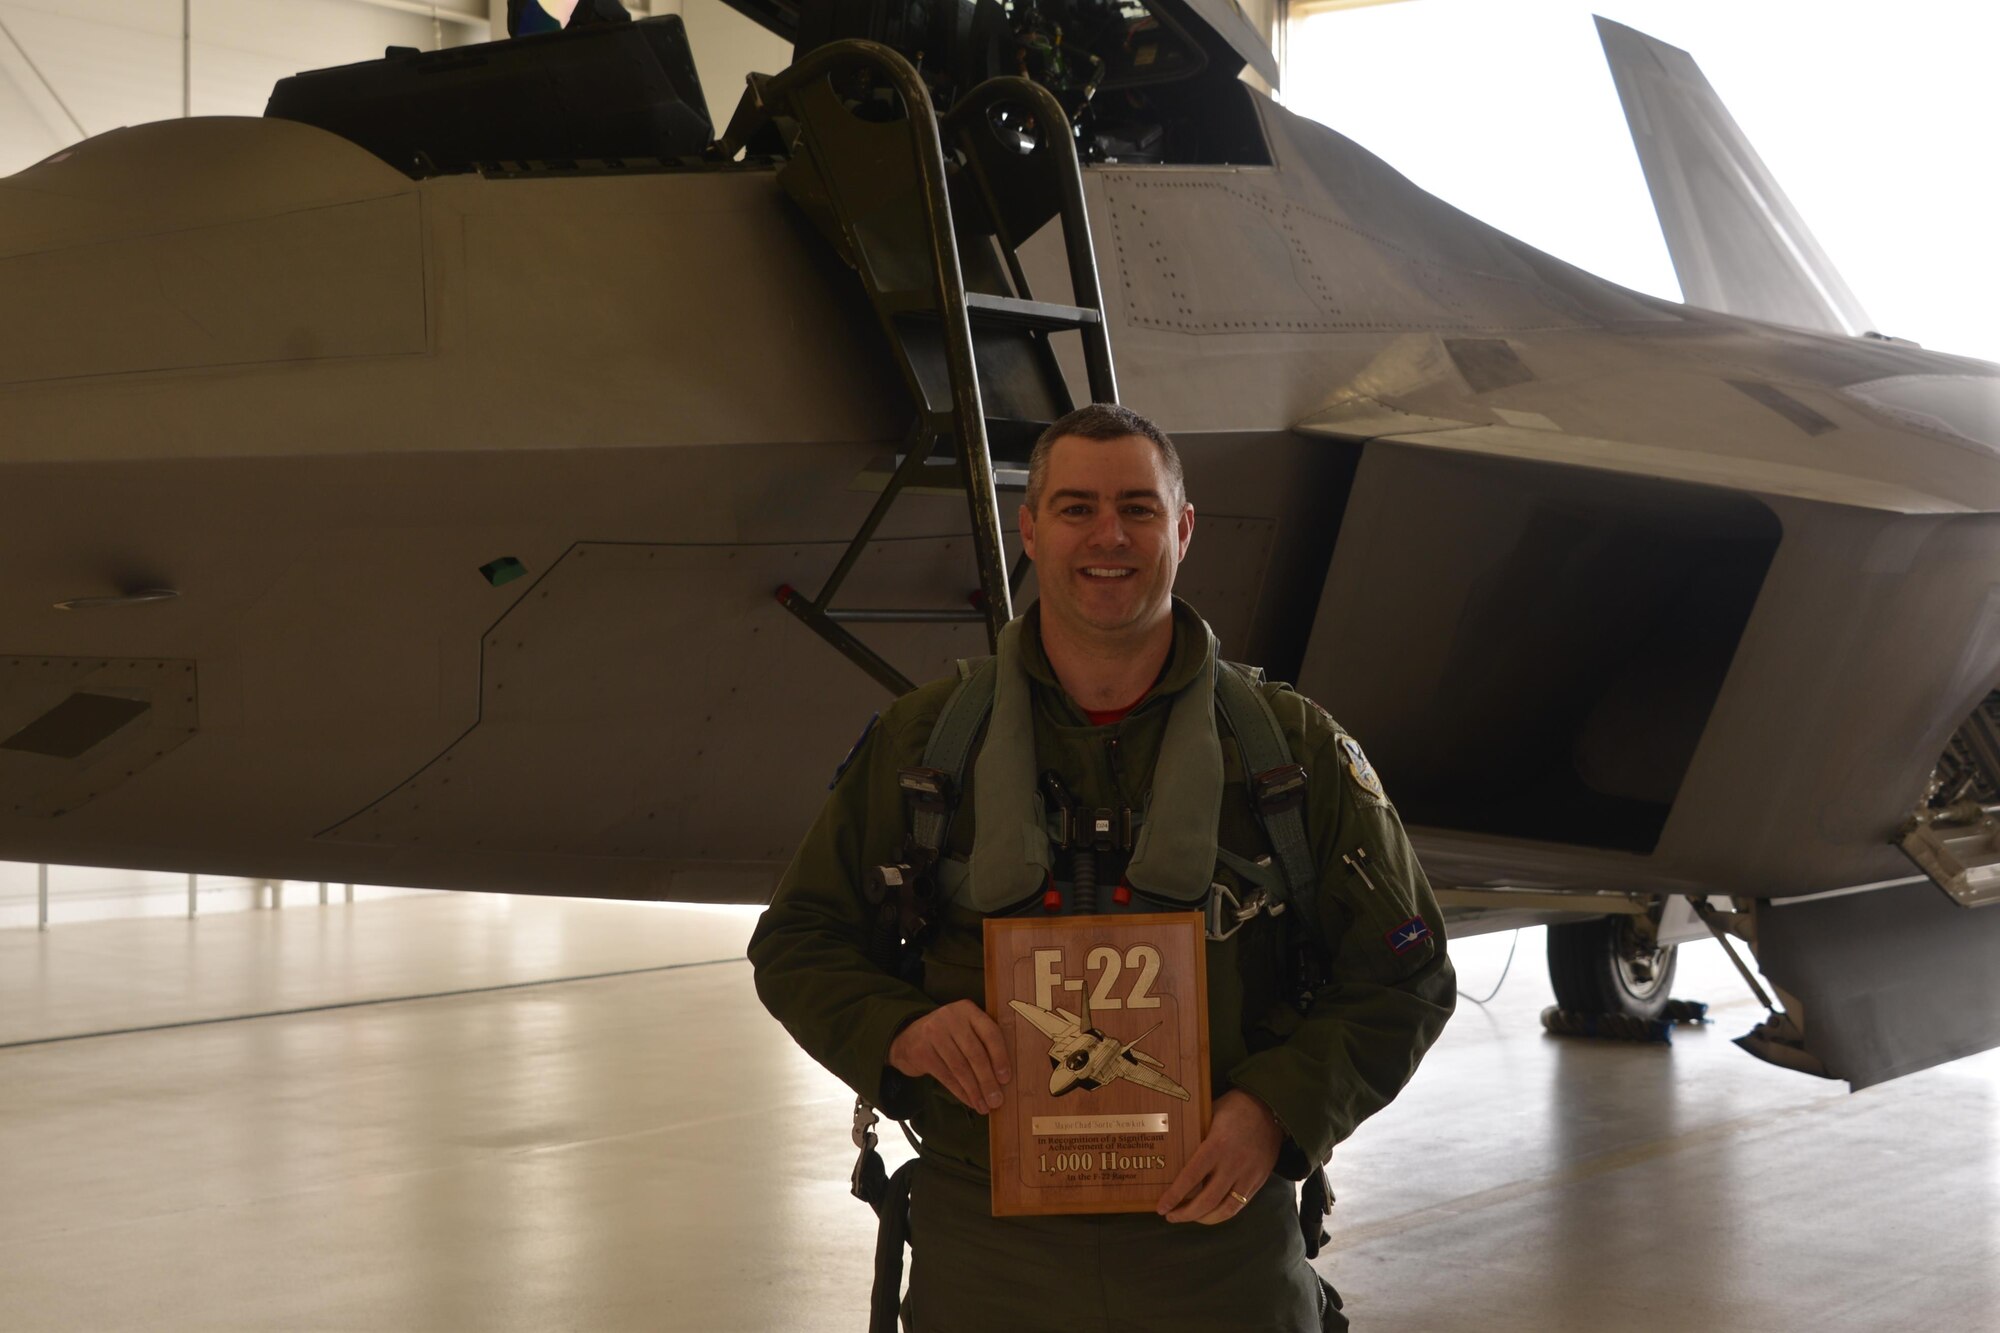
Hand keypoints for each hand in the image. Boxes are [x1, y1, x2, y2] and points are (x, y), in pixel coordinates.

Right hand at [888, 1001, 1011, 1113]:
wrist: (907, 1037)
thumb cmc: (947, 1036)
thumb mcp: (965, 1028)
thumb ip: (983, 1043)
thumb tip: (1003, 1078)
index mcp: (968, 1010)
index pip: (990, 1033)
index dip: (1000, 1057)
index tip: (1006, 1079)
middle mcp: (951, 1018)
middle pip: (975, 1053)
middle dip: (987, 1080)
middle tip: (997, 1100)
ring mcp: (934, 1033)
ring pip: (960, 1067)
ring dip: (975, 1091)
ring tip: (984, 1106)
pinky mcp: (922, 1051)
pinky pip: (946, 1076)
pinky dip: (960, 1092)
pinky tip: (970, 1101)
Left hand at [1154, 1090, 1284, 1223]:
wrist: (1271, 1109)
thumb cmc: (1235, 1108)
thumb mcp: (1210, 1114)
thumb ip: (1196, 1134)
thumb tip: (1172, 1150)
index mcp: (1217, 1145)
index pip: (1191, 1177)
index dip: (1175, 1195)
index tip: (1161, 1207)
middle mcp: (1233, 1163)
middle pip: (1207, 1200)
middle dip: (1186, 1214)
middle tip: (1170, 1216)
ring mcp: (1248, 1174)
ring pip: (1226, 1209)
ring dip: (1204, 1219)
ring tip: (1189, 1217)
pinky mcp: (1258, 1180)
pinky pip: (1240, 1205)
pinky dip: (1223, 1213)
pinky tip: (1210, 1212)